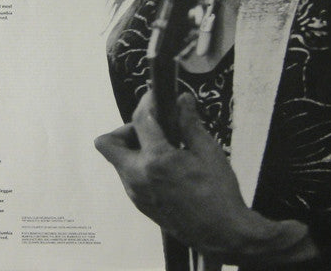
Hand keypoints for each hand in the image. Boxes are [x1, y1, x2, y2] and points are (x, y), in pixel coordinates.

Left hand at [94, 91, 272, 260]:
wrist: (222, 234)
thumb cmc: (218, 191)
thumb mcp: (208, 152)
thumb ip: (190, 123)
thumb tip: (183, 98)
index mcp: (156, 160)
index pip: (140, 119)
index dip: (148, 102)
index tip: (156, 97)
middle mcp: (137, 176)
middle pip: (108, 143)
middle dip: (126, 129)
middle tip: (151, 129)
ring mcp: (135, 193)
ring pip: (117, 160)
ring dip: (132, 147)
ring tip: (162, 147)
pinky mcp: (139, 204)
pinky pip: (128, 176)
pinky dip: (138, 164)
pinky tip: (164, 167)